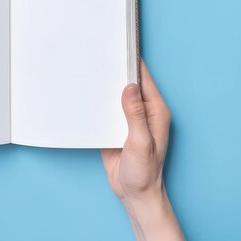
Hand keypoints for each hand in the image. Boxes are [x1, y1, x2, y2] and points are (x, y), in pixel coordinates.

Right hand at [101, 62, 183, 240]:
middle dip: (115, 69)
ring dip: (104, 84)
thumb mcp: (140, 143)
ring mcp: (129, 119)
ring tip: (87, 69)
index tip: (119, 46)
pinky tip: (85, 94)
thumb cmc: (145, 172)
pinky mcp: (115, 127)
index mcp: (155, 111)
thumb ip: (135, 115)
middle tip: (97, 54)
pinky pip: (106, 109)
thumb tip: (129, 87)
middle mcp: (143, 111)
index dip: (132, 62)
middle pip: (129, 83)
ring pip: (115, 94)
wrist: (134, 194)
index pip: (144, 79)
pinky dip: (97, 101)